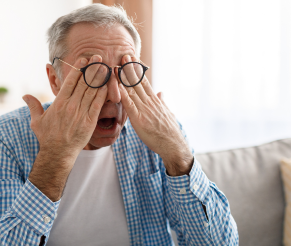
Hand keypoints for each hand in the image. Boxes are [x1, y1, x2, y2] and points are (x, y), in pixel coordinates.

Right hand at [23, 55, 107, 199]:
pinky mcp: (90, 122)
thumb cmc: (47, 137)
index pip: (70, 81)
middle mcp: (71, 105)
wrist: (58, 153)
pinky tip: (108, 85)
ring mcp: (81, 113)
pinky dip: (103, 94)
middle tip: (98, 57)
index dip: (78, 69)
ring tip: (105, 66)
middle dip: (92, 69)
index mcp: (59, 102)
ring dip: (99, 78)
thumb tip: (25, 96)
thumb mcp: (37, 121)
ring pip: (92, 92)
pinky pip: (98, 105)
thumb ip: (33, 106)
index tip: (84, 60)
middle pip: (84, 83)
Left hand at [118, 55, 192, 175]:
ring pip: (132, 91)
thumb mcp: (167, 113)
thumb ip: (162, 102)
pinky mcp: (139, 119)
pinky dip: (123, 95)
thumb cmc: (169, 132)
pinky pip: (129, 105)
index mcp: (154, 100)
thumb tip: (161, 93)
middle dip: (130, 68)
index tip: (131, 58)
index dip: (137, 69)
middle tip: (123, 54)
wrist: (173, 145)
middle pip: (138, 82)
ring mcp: (144, 110)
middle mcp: (149, 102)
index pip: (144, 81)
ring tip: (116, 65)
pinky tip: (117, 87)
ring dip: (123, 78)